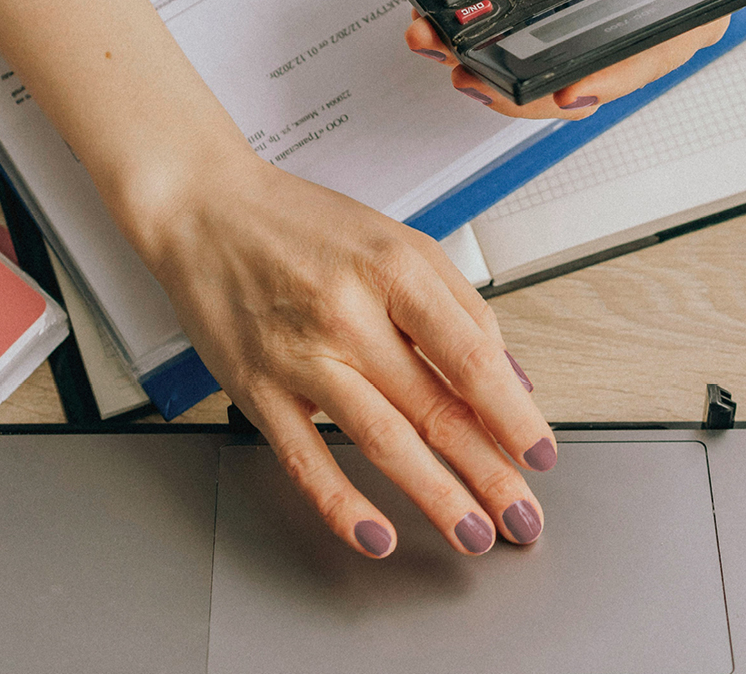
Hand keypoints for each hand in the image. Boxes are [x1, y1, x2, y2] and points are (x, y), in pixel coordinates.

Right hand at [126, 141, 555, 558]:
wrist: (205, 211)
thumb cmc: (304, 225)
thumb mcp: (398, 241)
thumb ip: (460, 306)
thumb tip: (509, 378)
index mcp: (394, 270)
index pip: (471, 357)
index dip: (513, 414)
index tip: (540, 454)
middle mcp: (349, 313)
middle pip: (435, 408)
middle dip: (489, 473)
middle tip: (522, 516)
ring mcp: (300, 355)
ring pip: (382, 441)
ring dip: (436, 497)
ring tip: (473, 534)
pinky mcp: (257, 388)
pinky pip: (304, 458)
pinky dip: (341, 505)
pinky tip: (377, 535)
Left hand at [405, 0, 745, 119]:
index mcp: (684, 10)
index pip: (638, 62)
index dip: (599, 84)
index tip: (560, 95)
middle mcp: (635, 16)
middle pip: (574, 70)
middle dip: (518, 83)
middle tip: (472, 77)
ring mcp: (591, 1)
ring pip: (536, 48)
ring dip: (483, 55)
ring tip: (436, 47)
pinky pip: (515, 10)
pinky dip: (476, 17)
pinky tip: (439, 16)